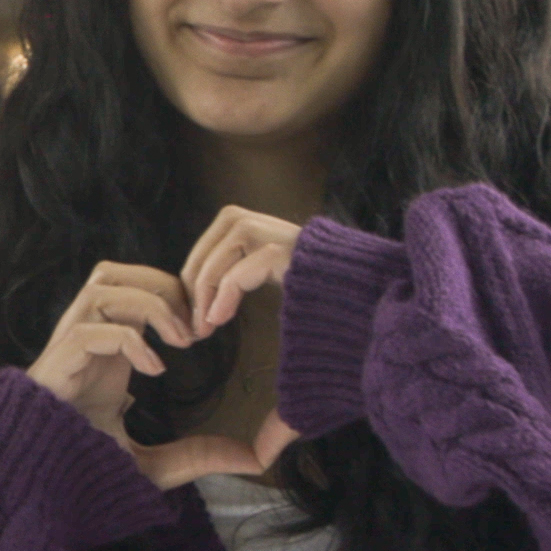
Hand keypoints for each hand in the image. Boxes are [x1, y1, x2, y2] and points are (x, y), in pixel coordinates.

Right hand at [24, 264, 294, 487]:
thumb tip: (253, 460)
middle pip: (115, 272)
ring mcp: (67, 348)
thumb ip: (200, 455)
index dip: (171, 293)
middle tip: (195, 325)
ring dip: (149, 304)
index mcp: (104, 347)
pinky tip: (154, 369)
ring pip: (102, 286)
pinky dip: (128, 340)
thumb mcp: (155, 460)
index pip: (132, 287)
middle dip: (162, 285)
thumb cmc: (88, 468)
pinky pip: (90, 329)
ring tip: (179, 340)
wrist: (39, 489)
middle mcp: (84, 338)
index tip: (203, 331)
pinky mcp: (56, 365)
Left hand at [181, 206, 303, 334]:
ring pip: (219, 259)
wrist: (359, 294)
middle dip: (195, 292)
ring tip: (204, 327)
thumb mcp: (264, 277)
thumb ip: (235, 275)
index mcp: (249, 225)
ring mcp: (273, 233)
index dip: (192, 284)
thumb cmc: (310, 291)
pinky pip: (240, 272)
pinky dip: (224, 296)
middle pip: (206, 253)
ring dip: (206, 295)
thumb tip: (198, 304)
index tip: (193, 318)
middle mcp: (257, 222)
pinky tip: (219, 319)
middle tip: (194, 328)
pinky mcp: (285, 252)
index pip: (204, 250)